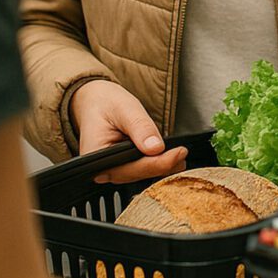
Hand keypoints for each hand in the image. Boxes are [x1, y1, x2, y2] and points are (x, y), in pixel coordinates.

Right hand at [69, 80, 186, 182]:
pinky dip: (155, 164)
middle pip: (137, 174)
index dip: (158, 163)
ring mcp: (112, 171)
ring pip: (140, 174)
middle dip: (162, 165)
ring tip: (179, 155)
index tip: (179, 153)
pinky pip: (140, 170)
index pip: (131, 168)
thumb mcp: (125, 109)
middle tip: (183, 153)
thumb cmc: (106, 104)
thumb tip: (155, 148)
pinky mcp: (121, 168)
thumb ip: (140, 128)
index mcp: (95, 158)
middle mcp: (102, 170)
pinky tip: (169, 157)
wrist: (96, 102)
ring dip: (161, 167)